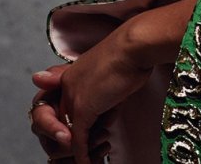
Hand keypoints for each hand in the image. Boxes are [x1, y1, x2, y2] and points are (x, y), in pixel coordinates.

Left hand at [32, 27, 150, 163]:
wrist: (134, 47)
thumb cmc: (131, 58)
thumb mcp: (112, 78)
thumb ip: (102, 98)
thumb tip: (104, 117)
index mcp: (72, 74)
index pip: (68, 107)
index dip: (81, 123)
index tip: (95, 132)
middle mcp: (67, 85)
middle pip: (66, 122)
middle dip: (83, 137)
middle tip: (101, 142)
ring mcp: (72, 97)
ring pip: (72, 133)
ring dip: (89, 145)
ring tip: (103, 147)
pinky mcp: (82, 109)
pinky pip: (78, 139)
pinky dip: (82, 155)